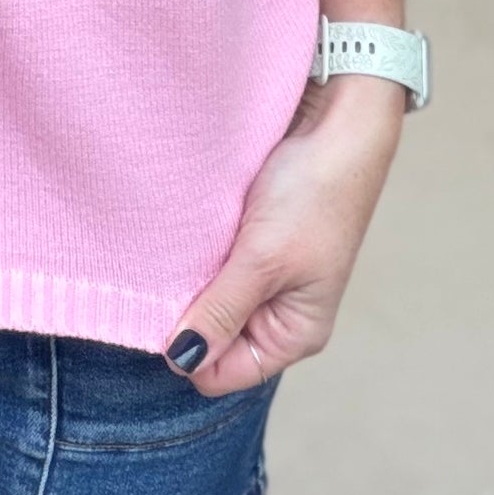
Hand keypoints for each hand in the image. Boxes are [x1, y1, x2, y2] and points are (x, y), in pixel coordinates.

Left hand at [164, 75, 405, 392]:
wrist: (334, 120)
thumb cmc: (314, 194)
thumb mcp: (263, 260)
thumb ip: (221, 311)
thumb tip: (180, 361)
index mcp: (293, 333)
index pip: (220, 373)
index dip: (185, 351)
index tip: (159, 312)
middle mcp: (277, 313)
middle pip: (209, 339)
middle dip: (184, 314)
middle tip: (164, 276)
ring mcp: (262, 276)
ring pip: (205, 299)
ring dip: (187, 280)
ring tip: (177, 250)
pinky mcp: (248, 240)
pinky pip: (208, 263)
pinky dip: (193, 253)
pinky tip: (183, 233)